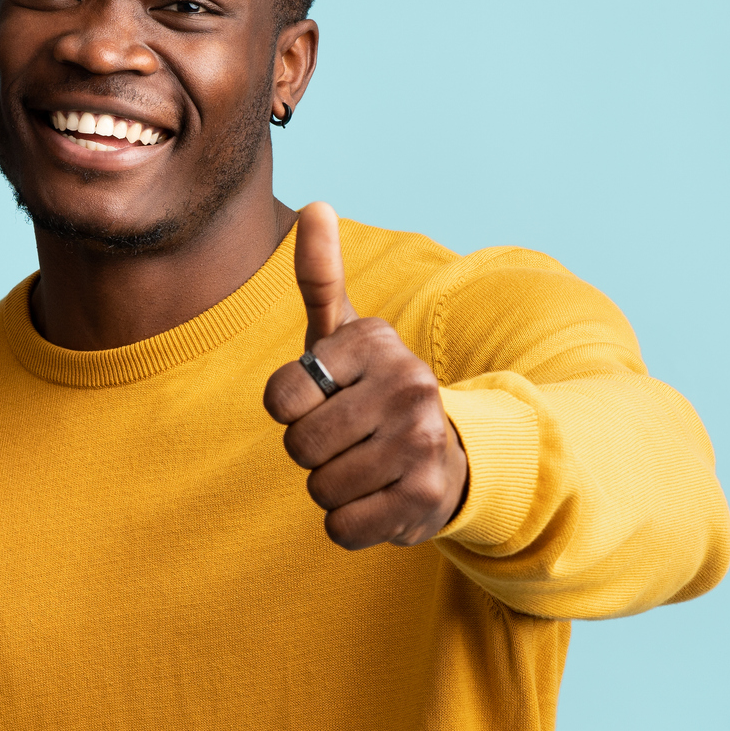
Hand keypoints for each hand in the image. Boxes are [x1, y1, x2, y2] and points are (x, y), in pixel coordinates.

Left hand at [262, 202, 470, 549]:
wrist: (448, 458)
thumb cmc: (375, 392)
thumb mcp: (347, 335)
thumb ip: (322, 276)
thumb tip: (318, 204)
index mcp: (378, 345)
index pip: (281, 396)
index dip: (290, 409)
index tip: (325, 400)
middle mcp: (408, 386)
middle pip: (299, 445)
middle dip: (311, 452)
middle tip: (347, 439)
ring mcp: (421, 443)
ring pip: (319, 487)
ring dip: (331, 487)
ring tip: (366, 466)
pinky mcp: (424, 499)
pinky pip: (341, 527)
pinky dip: (349, 523)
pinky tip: (378, 499)